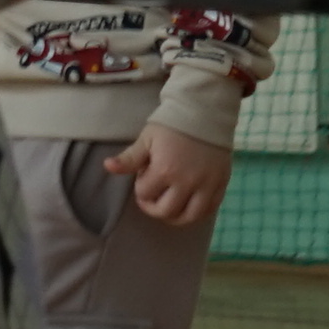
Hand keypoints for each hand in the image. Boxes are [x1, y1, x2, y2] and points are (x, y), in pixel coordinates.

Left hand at [109, 123, 231, 227]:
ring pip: (189, 217)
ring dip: (176, 217)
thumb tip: (107, 167)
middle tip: (153, 197)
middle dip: (154, 208)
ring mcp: (206, 185)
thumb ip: (129, 158)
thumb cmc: (172, 125)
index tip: (144, 178)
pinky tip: (189, 205)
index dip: (141, 188)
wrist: (205, 112)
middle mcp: (186, 182)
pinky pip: (209, 209)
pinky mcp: (221, 184)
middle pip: (166, 212)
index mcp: (165, 170)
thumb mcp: (147, 139)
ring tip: (170, 207)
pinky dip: (198, 213)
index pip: (145, 194)